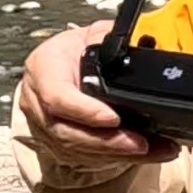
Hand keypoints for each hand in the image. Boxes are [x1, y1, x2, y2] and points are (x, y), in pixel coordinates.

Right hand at [20, 19, 161, 166]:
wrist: (64, 63)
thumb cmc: (78, 49)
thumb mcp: (94, 34)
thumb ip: (113, 40)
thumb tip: (146, 46)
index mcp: (43, 68)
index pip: (57, 96)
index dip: (85, 111)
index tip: (114, 118)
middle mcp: (37, 101)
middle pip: (68, 132)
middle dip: (108, 142)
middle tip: (141, 143)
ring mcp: (44, 127)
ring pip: (78, 150)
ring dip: (118, 154)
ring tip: (155, 150)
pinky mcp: (57, 144)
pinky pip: (86, 158)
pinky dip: (118, 158)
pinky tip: (147, 154)